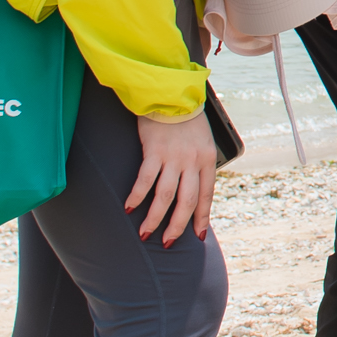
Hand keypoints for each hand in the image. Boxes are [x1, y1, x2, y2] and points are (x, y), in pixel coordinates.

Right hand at [125, 106, 221, 243]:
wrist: (172, 93)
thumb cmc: (186, 119)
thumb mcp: (202, 141)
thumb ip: (198, 164)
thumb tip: (192, 189)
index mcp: (207, 160)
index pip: (206, 196)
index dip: (202, 218)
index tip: (198, 236)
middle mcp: (192, 162)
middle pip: (186, 202)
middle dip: (176, 226)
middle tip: (168, 244)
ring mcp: (173, 157)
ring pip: (165, 196)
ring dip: (155, 218)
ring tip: (145, 233)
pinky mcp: (154, 151)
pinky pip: (145, 180)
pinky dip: (137, 196)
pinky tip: (129, 208)